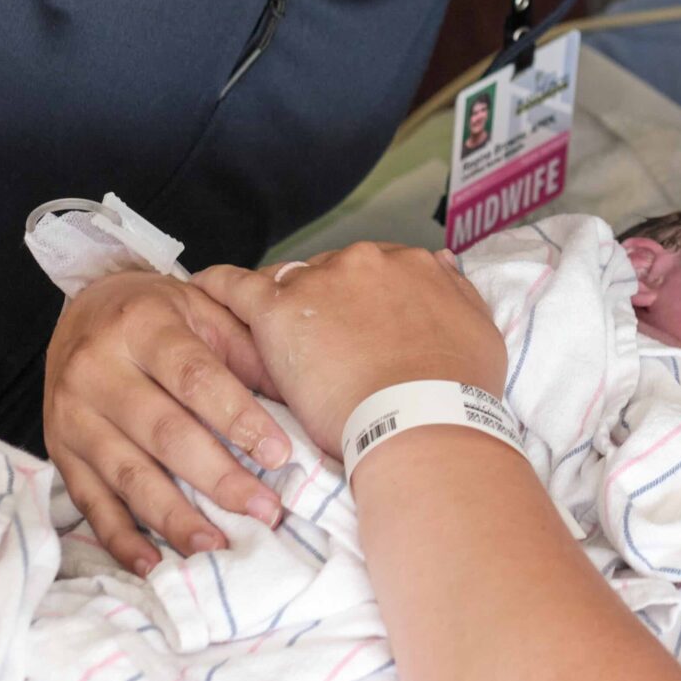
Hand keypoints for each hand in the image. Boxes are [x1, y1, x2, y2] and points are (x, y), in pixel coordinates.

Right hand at [44, 272, 292, 573]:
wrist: (84, 308)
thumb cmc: (159, 313)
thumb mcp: (204, 310)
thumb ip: (248, 352)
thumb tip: (300, 404)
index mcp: (141, 325)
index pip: (195, 378)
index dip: (238, 418)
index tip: (279, 455)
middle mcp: (97, 370)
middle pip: (164, 434)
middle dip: (219, 478)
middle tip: (266, 511)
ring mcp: (73, 415)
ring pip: (129, 475)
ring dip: (177, 518)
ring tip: (219, 547)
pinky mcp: (60, 452)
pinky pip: (90, 503)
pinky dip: (121, 539)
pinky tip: (154, 564)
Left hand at [192, 243, 506, 458]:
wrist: (425, 419)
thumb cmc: (457, 390)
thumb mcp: (479, 330)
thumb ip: (456, 290)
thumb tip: (443, 263)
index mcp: (413, 264)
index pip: (375, 271)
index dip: (361, 297)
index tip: (353, 320)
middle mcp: (367, 261)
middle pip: (331, 272)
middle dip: (322, 299)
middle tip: (314, 335)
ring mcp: (321, 282)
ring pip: (287, 279)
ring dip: (277, 297)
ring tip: (255, 317)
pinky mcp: (279, 312)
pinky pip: (236, 287)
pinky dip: (218, 287)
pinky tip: (200, 291)